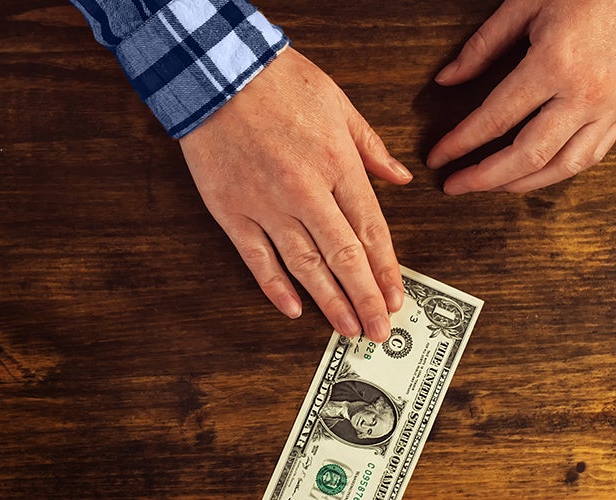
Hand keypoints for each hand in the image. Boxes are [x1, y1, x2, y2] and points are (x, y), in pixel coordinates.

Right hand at [179, 47, 411, 341]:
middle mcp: (305, 191)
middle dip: (365, 298)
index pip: (370, 230)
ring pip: (304, 265)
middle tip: (379, 331)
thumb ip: (370, 146)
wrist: (216, 70)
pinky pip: (256, 258)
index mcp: (337, 163)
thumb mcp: (338, 102)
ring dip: (329, 301)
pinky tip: (292, 309)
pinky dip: (274, 287)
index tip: (397, 298)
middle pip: (343, 257)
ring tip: (347, 328)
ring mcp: (265, 204)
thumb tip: (399, 179)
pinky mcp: (231, 210)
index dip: (386, 269)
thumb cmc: (278, 80)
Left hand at [426, 0, 615, 193]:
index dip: (461, 142)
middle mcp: (583, 94)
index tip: (438, 157)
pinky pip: (588, 158)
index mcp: (554, 64)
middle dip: (484, 177)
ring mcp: (608, 109)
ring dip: (519, 184)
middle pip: (527, 155)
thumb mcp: (524, 6)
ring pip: (560, 167)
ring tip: (487, 187)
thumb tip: (446, 80)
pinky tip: (530, 176)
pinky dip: (555, 173)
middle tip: (454, 186)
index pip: (496, 118)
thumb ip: (482, 46)